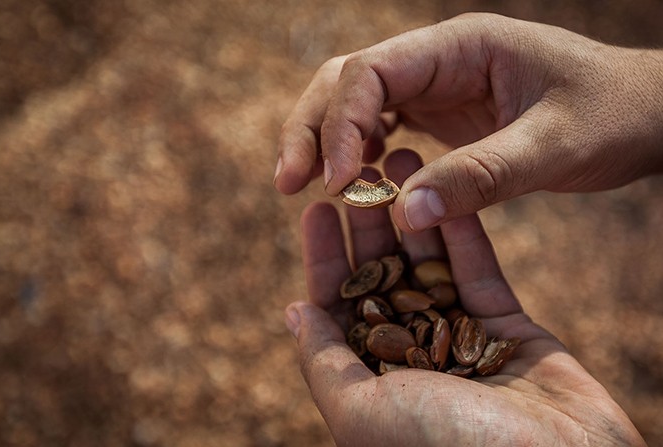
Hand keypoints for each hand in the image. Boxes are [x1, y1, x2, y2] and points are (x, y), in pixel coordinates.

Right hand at [275, 13, 662, 231]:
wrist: (642, 114)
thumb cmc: (611, 116)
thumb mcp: (555, 145)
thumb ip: (485, 175)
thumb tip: (408, 213)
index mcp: (459, 45)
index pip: (371, 72)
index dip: (341, 124)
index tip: (336, 183)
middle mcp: (437, 59)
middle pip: (345, 81)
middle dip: (310, 128)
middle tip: (286, 184)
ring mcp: (435, 85)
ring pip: (353, 103)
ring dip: (322, 141)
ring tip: (302, 186)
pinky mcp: (439, 114)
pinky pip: (380, 126)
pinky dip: (356, 153)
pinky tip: (353, 183)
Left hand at [284, 149, 644, 445]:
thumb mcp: (360, 410)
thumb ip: (325, 361)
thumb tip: (295, 313)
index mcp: (372, 379)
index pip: (340, 305)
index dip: (325, 258)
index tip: (315, 211)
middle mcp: (413, 356)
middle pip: (384, 277)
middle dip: (369, 226)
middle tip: (359, 175)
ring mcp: (460, 338)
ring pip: (430, 266)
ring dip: (415, 216)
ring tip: (400, 165)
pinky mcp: (507, 327)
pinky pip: (479, 270)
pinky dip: (461, 231)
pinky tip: (444, 189)